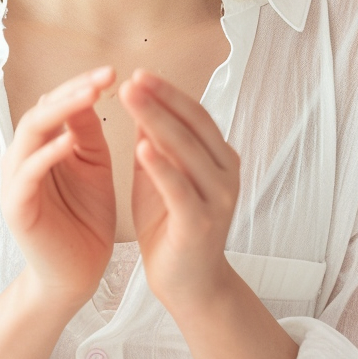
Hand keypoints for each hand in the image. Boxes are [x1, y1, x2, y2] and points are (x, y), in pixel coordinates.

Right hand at [0, 65, 116, 307]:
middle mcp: (23, 156)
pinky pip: (27, 172)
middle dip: (72, 90)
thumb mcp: (93, 164)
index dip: (81, 84)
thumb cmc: (86, 216)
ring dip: (60, 110)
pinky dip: (46, 153)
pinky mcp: (17, 206)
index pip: (55, 102)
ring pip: (30, 132)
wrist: (78, 274)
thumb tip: (89, 89)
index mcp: (41, 144)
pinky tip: (68, 141)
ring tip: (90, 95)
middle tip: (104, 77)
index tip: (113, 72)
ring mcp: (16, 180)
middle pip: (41, 109)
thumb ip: (87, 131)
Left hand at [118, 69, 239, 310]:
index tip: (139, 73)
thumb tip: (139, 99)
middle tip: (132, 79)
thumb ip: (154, 140)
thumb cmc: (171, 226)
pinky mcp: (201, 224)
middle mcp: (226, 173)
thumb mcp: (160, 175)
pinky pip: (180, 189)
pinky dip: (162, 166)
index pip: (194, 114)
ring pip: (186, 150)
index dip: (168, 92)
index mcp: (220, 157)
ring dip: (157, 120)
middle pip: (192, 126)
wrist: (188, 285)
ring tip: (132, 99)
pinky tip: (142, 147)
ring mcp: (217, 199)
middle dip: (161, 99)